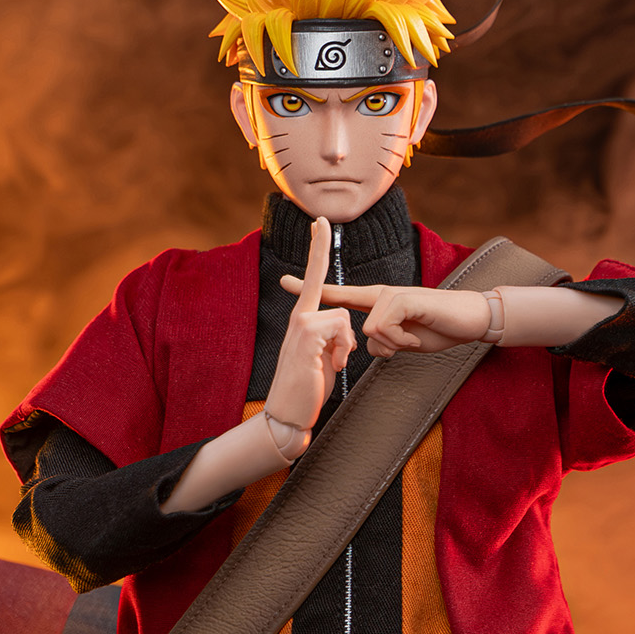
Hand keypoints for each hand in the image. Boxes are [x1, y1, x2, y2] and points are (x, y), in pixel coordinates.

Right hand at [266, 216, 357, 428]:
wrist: (287, 415)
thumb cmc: (306, 392)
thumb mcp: (323, 361)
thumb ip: (334, 342)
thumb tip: (347, 336)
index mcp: (304, 322)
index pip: (314, 282)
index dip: (317, 254)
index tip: (318, 227)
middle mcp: (299, 318)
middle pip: (316, 278)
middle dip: (318, 248)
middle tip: (319, 217)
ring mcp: (300, 326)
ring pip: (341, 316)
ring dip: (347, 344)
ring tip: (334, 364)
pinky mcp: (306, 336)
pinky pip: (340, 329)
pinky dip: (343, 350)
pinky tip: (332, 366)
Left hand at [281, 274, 492, 358]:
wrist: (470, 320)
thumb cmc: (438, 329)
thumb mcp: (403, 342)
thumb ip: (383, 341)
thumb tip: (369, 345)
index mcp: (376, 303)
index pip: (338, 294)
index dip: (310, 287)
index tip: (283, 280)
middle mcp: (380, 294)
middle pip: (349, 310)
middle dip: (351, 328)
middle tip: (401, 338)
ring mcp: (391, 294)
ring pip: (368, 331)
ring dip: (393, 345)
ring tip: (415, 339)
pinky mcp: (403, 298)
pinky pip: (383, 329)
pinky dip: (401, 341)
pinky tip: (419, 337)